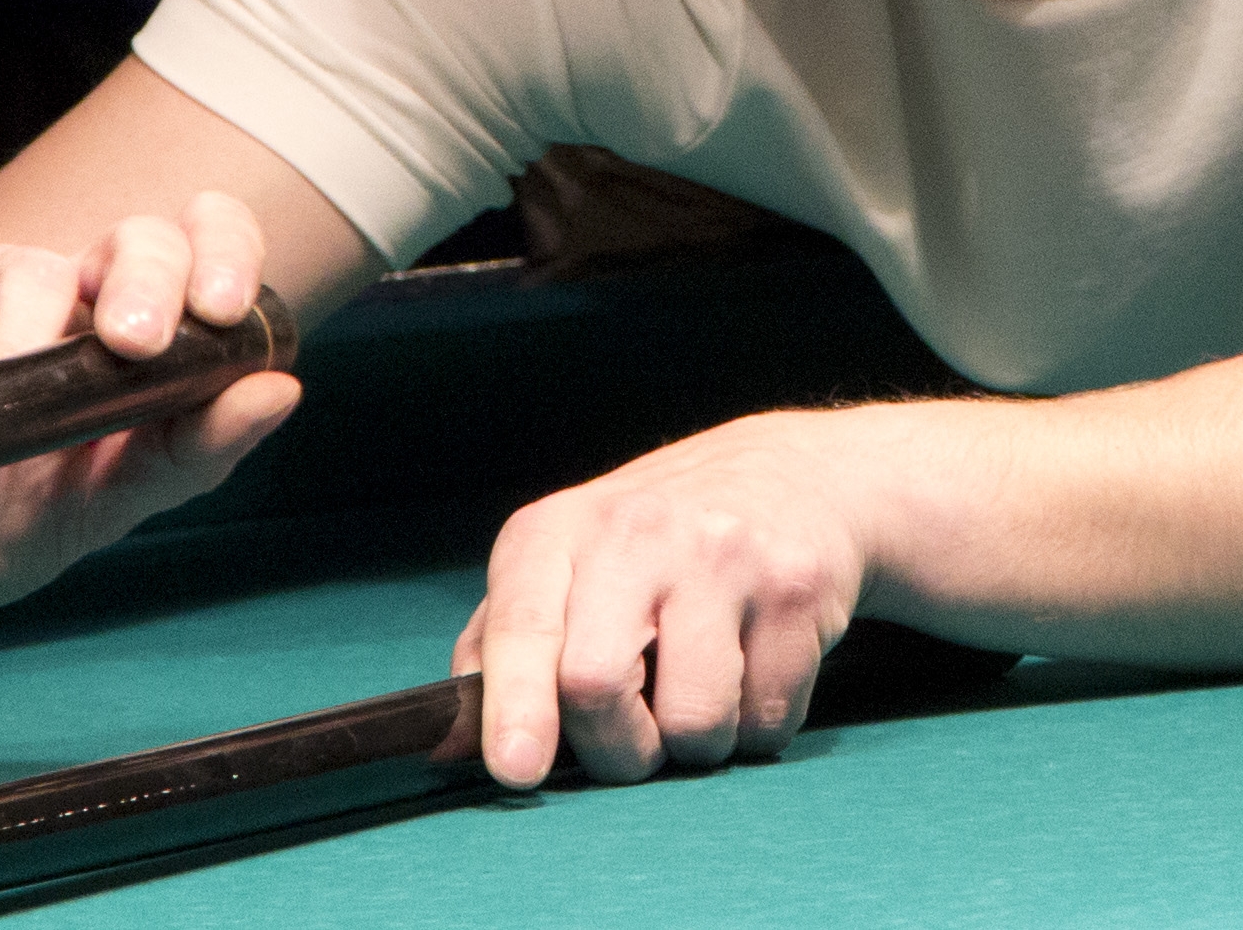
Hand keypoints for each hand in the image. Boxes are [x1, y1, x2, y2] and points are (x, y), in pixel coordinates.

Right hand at [0, 201, 299, 669]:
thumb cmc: (2, 520)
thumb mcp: (104, 504)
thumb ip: (192, 451)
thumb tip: (282, 392)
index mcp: (145, 331)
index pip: (206, 250)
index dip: (225, 250)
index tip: (228, 305)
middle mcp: (78, 296)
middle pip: (137, 240)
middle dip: (150, 279)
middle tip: (136, 344)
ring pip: (39, 275)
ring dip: (33, 357)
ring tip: (15, 457)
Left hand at [454, 410, 872, 788]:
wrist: (793, 474)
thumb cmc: (654, 544)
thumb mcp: (562, 565)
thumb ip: (499, 648)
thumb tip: (446, 741)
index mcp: (559, 531)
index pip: (524, 625)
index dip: (515, 705)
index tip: (516, 768)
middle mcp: (638, 531)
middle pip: (597, 685)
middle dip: (615, 749)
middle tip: (632, 740)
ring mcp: (723, 555)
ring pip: (693, 722)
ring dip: (695, 745)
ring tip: (698, 691)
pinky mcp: (796, 588)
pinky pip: (765, 719)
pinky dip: (755, 727)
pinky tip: (752, 669)